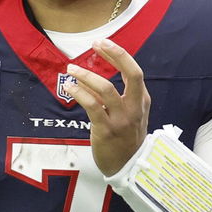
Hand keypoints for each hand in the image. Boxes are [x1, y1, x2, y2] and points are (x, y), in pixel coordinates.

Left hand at [64, 39, 150, 175]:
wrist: (128, 168)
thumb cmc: (126, 139)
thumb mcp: (131, 115)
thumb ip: (118, 97)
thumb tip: (95, 77)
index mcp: (142, 101)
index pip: (134, 71)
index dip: (118, 54)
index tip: (102, 43)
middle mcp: (134, 108)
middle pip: (131, 74)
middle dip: (114, 55)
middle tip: (96, 44)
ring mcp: (121, 119)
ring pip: (106, 89)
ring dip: (86, 76)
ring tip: (71, 70)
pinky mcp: (106, 130)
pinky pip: (92, 106)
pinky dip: (79, 93)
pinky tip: (69, 87)